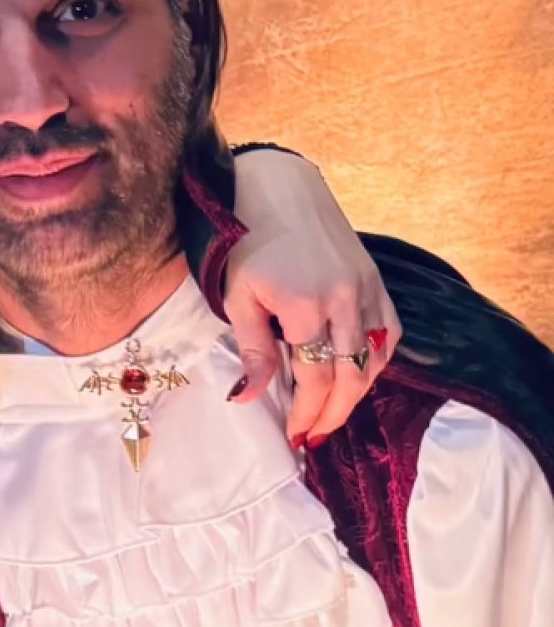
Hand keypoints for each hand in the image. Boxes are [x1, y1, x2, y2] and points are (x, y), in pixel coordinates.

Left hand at [224, 147, 402, 443]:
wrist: (277, 189)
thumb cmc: (246, 243)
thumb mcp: (238, 299)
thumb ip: (252, 351)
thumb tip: (246, 399)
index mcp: (305, 305)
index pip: (315, 378)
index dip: (307, 413)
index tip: (295, 436)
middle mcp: (344, 299)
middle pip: (350, 376)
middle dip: (333, 413)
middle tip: (314, 436)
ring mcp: (367, 287)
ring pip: (374, 357)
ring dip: (356, 392)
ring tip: (332, 413)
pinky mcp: (376, 279)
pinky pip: (388, 331)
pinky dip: (375, 360)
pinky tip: (356, 374)